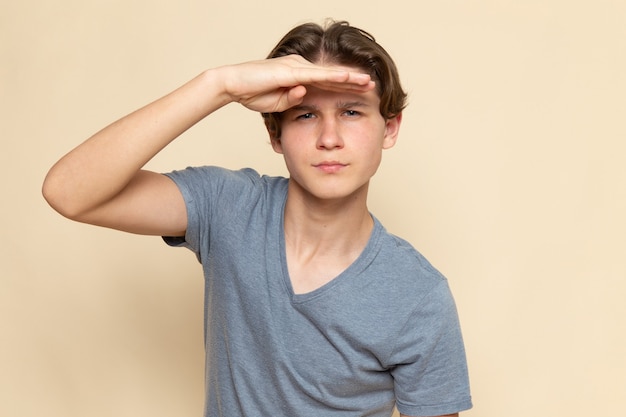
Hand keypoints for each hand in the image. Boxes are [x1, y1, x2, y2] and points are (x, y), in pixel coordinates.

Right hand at [221, 55, 374, 112]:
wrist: (232, 84)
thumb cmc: (252, 93)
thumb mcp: (278, 104)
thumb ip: (292, 100)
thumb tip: (304, 96)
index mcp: (298, 76)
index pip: (327, 83)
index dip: (345, 88)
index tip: (362, 93)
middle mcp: (300, 68)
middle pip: (332, 76)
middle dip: (354, 81)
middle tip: (373, 85)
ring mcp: (296, 67)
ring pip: (329, 74)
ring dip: (350, 78)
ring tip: (368, 81)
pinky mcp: (291, 71)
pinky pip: (317, 75)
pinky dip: (333, 77)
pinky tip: (348, 78)